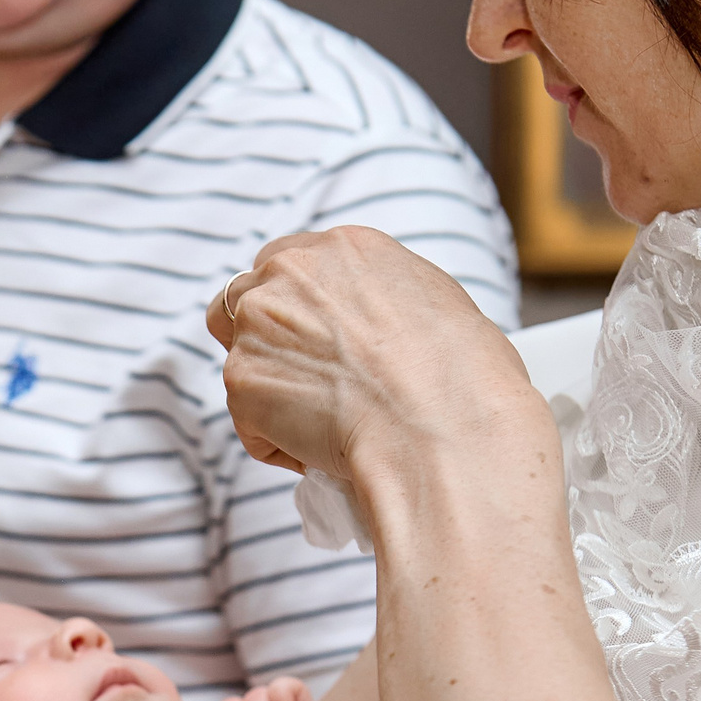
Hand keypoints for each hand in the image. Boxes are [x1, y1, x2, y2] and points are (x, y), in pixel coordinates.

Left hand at [210, 225, 544, 484]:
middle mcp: (290, 273)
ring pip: (238, 360)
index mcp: (343, 249)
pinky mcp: (242, 381)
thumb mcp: (435, 304)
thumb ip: (381, 300)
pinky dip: (279, 444)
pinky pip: (250, 422)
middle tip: (302, 382)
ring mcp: (257, 325)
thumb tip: (375, 328)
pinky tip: (326, 452)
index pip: (285, 263)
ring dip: (267, 390)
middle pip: (240, 301)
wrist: (439, 428)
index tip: (312, 341)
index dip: (293, 307)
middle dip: (262, 340)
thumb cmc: (461, 378)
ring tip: (322, 424)